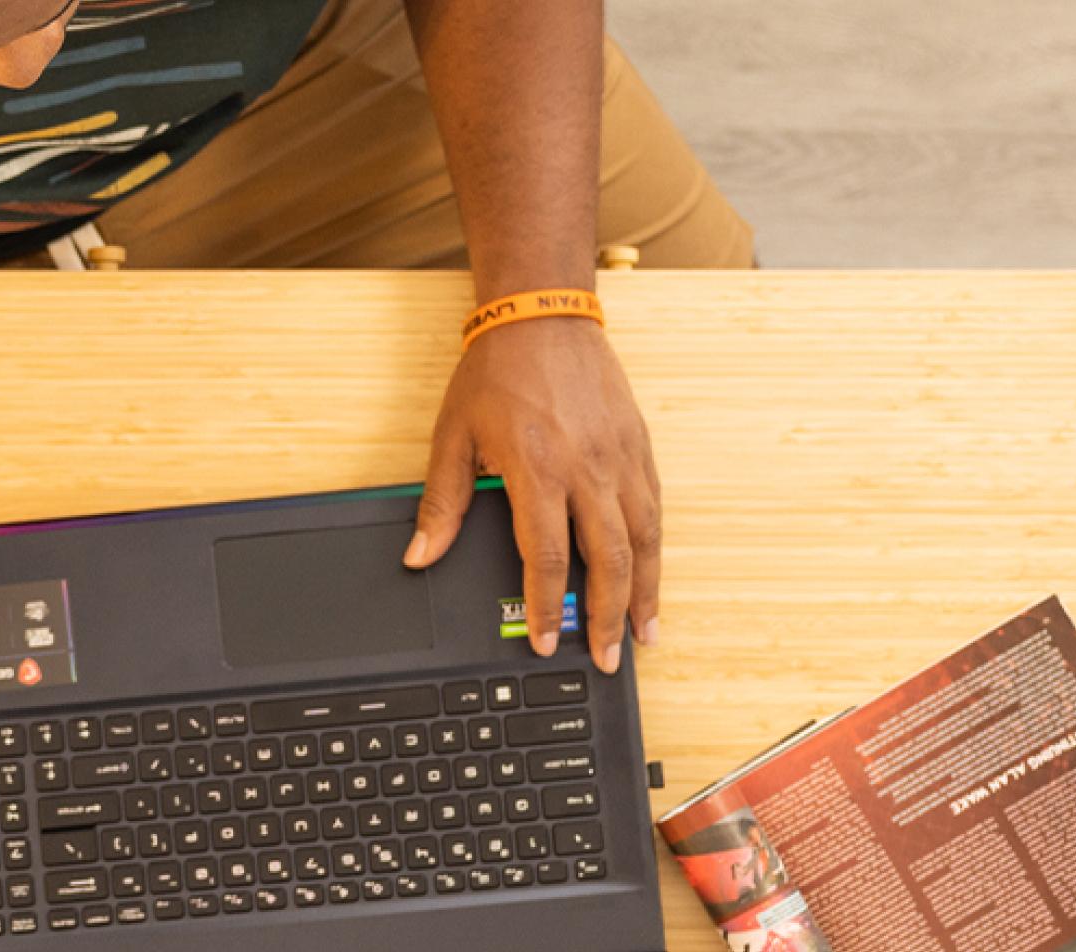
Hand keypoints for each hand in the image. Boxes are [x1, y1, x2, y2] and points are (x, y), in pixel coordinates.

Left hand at [404, 317, 659, 673]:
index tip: (549, 643)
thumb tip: (420, 555)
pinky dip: (655, 550)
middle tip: (610, 659)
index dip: (550, 607)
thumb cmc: (496, 371)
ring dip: (645, 592)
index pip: (549, 556)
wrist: (542, 314)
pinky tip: (651, 576)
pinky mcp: (639, 446)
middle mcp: (587, 468)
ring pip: (643, 540)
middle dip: (608, 618)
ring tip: (645, 633)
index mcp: (538, 469)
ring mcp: (620, 457)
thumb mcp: (454, 437)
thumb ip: (441, 503)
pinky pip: (654, 509)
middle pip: (609, 560)